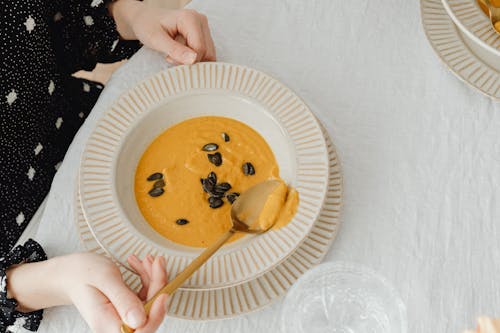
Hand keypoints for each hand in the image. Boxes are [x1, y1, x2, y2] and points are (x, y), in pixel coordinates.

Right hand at [7, 253, 168, 332]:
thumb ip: (123, 299)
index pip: (141, 329)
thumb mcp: (104, 279)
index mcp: (108, 323)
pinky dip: (147, 279)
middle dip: (158, 286)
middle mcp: (116, 324)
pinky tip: (141, 265)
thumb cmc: (80, 273)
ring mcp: (123, 317)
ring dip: (153, 279)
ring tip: (147, 259)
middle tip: (157, 262)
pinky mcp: (127, 309)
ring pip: (150, 303)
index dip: (157, 313)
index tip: (164, 293)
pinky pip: (145, 297)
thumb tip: (140, 321)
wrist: (67, 274)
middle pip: (150, 313)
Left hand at [109, 0, 215, 64]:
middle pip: (206, 52)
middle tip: (171, 57)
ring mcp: (203, 27)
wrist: (145, 19)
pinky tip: (181, 53)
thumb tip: (193, 60)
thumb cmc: (147, 26)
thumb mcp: (156, 40)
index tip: (169, 58)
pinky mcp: (203, 33)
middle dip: (191, 61)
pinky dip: (194, 58)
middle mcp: (200, 20)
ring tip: (175, 54)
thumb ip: (175, 50)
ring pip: (208, 54)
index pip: (200, 48)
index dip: (187, 60)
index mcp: (190, 18)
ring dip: (192, 60)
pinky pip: (205, 52)